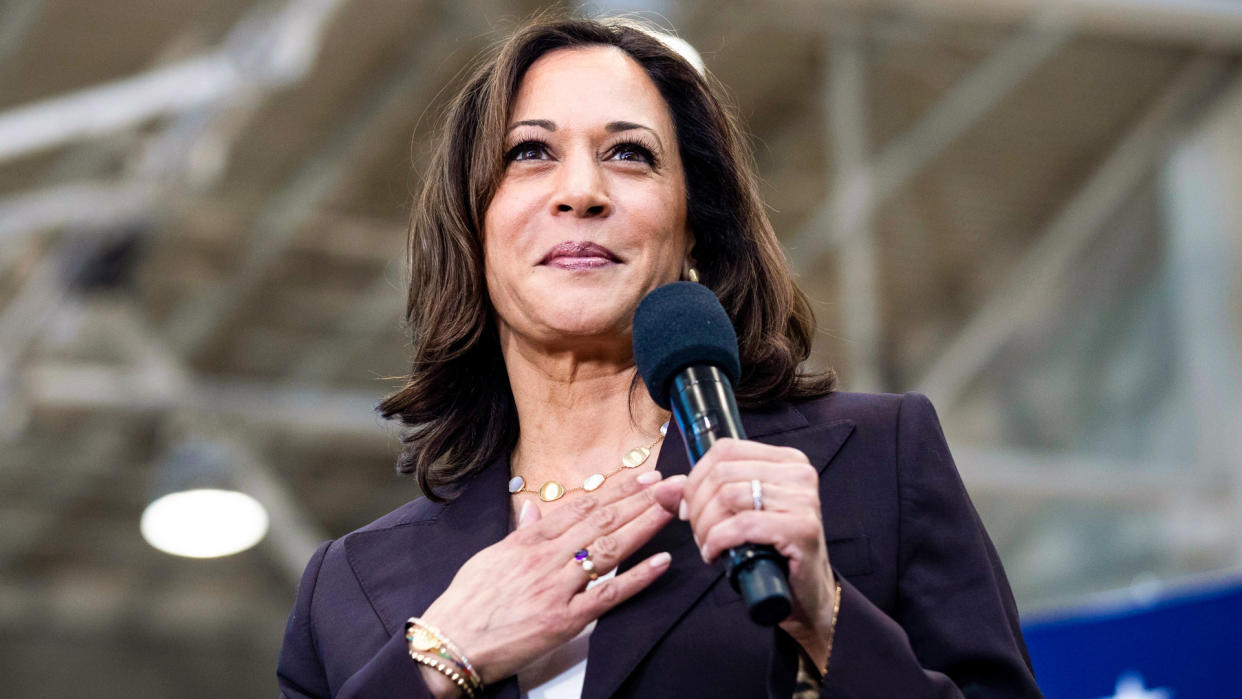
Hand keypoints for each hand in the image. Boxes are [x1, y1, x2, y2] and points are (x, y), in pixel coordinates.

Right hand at [418, 470, 673, 690]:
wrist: (451, 644)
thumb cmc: (467, 603)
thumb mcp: (491, 556)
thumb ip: (519, 531)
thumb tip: (532, 507)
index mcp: (529, 540)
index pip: (582, 506)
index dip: (616, 489)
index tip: (642, 477)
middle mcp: (547, 558)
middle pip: (602, 521)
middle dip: (639, 500)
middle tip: (670, 484)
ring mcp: (558, 587)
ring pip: (610, 550)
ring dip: (644, 527)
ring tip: (671, 511)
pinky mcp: (565, 620)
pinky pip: (608, 594)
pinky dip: (637, 577)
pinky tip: (661, 562)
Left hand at [653, 439, 836, 667]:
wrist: (805, 592)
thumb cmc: (770, 549)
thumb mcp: (736, 514)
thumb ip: (700, 495)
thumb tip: (663, 488)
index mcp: (786, 459)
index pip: (724, 450)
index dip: (695, 479)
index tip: (686, 509)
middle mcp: (799, 473)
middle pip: (722, 474)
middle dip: (697, 507)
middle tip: (698, 534)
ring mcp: (804, 499)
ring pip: (728, 498)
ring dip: (705, 528)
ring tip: (708, 546)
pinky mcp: (802, 528)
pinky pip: (742, 525)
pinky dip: (718, 541)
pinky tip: (716, 555)